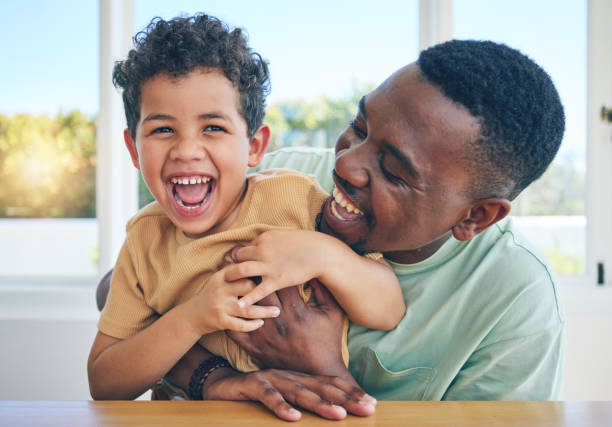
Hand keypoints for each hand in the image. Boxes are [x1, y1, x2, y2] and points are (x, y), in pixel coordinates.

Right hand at [182, 267, 279, 335]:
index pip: (243, 271)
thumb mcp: (220, 279)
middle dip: (264, 291)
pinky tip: (261, 323)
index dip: (259, 271)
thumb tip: (258, 258)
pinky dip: (252, 325)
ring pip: (247, 309)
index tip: (274, 272)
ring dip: (264, 311)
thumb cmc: (213, 294)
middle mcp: (220, 290)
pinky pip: (240, 325)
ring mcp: (220, 306)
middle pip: (247, 288)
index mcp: (222, 277)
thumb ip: (236, 271)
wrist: (193, 315)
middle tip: (280, 293)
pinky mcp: (220, 321)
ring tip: (277, 312)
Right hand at [204, 368, 376, 420]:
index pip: (329, 384)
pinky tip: (293, 418)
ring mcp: (272, 379)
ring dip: (320, 404)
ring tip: (339, 415)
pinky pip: (268, 396)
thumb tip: (334, 411)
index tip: (372, 403)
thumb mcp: (284, 396)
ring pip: (299, 392)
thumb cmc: (257, 393)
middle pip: (321, 387)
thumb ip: (303, 400)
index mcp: (299, 378)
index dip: (351, 392)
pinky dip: (280, 407)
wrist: (222, 384)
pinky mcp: (253, 385)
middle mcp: (289, 376)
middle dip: (346, 398)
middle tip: (367, 408)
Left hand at [225, 229, 338, 306]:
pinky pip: (258, 290)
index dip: (245, 254)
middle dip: (233, 263)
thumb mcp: (287, 235)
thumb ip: (274, 241)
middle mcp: (263, 249)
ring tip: (225, 283)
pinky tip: (240, 305)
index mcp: (265, 237)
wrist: (322, 253)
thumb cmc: (308, 243)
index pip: (247, 246)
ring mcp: (269, 265)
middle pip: (239, 256)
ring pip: (242, 270)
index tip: (241, 260)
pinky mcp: (276, 280)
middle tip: (227, 272)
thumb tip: (266, 244)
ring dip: (232, 276)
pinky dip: (248, 298)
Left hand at [228, 279, 348, 379]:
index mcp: (296, 310)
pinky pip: (237, 333)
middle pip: (259, 292)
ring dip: (240, 296)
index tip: (270, 264)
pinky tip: (230, 311)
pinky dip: (231, 321)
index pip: (279, 282)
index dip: (273, 270)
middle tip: (248, 268)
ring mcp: (265, 336)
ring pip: (246, 310)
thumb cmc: (328, 341)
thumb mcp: (333, 314)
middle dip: (254, 279)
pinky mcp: (257, 349)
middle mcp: (278, 322)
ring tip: (235, 285)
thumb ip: (325, 292)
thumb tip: (314, 274)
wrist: (319, 372)